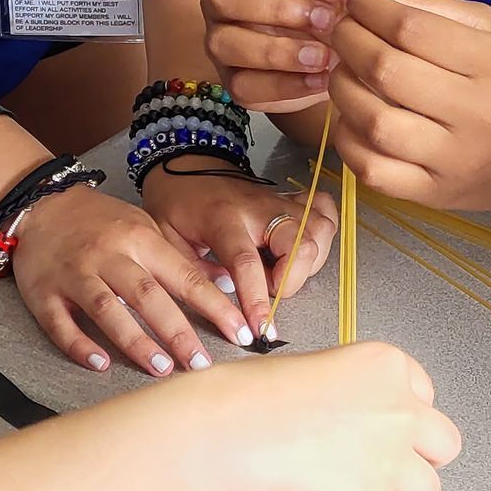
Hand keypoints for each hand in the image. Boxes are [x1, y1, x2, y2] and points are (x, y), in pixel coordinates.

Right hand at [10, 183, 254, 375]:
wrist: (42, 203)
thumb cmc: (101, 221)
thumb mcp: (145, 227)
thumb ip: (179, 258)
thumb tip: (226, 282)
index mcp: (140, 239)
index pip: (184, 277)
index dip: (214, 307)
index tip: (239, 332)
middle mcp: (109, 255)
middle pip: (148, 296)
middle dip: (178, 333)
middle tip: (201, 364)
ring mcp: (75, 273)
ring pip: (106, 309)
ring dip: (134, 341)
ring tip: (161, 368)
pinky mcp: (43, 292)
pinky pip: (60, 323)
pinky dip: (79, 344)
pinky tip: (99, 364)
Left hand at [139, 160, 336, 343]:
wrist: (186, 162)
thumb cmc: (176, 200)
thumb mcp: (167, 239)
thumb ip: (193, 272)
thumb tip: (225, 295)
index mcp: (223, 218)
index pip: (247, 262)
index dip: (256, 299)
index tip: (260, 329)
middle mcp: (259, 208)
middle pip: (300, 243)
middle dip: (294, 280)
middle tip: (271, 290)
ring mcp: (279, 200)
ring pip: (320, 229)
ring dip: (309, 261)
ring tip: (283, 270)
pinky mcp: (289, 197)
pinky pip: (324, 209)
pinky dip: (322, 232)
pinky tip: (303, 247)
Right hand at [178, 339, 460, 490]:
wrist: (229, 426)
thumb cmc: (252, 397)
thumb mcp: (317, 367)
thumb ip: (351, 391)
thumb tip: (353, 417)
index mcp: (385, 366)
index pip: (426, 396)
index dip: (403, 419)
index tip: (384, 429)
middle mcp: (398, 409)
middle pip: (443, 446)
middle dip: (416, 459)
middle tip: (383, 465)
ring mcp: (390, 457)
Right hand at [201, 0, 352, 114]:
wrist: (330, 55)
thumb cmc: (330, 6)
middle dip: (280, 8)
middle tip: (328, 20)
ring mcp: (218, 40)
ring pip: (224, 42)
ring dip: (276, 50)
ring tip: (322, 56)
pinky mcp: (230, 79)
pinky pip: (242, 84)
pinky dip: (284, 85)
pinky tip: (319, 80)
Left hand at [327, 0, 490, 209]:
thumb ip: (432, 7)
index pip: (411, 29)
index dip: (368, 7)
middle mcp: (474, 115)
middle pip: (386, 71)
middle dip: (347, 40)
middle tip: (338, 29)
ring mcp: (452, 161)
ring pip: (372, 121)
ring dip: (342, 87)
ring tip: (343, 70)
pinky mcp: (434, 195)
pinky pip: (372, 170)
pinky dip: (347, 139)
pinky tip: (351, 117)